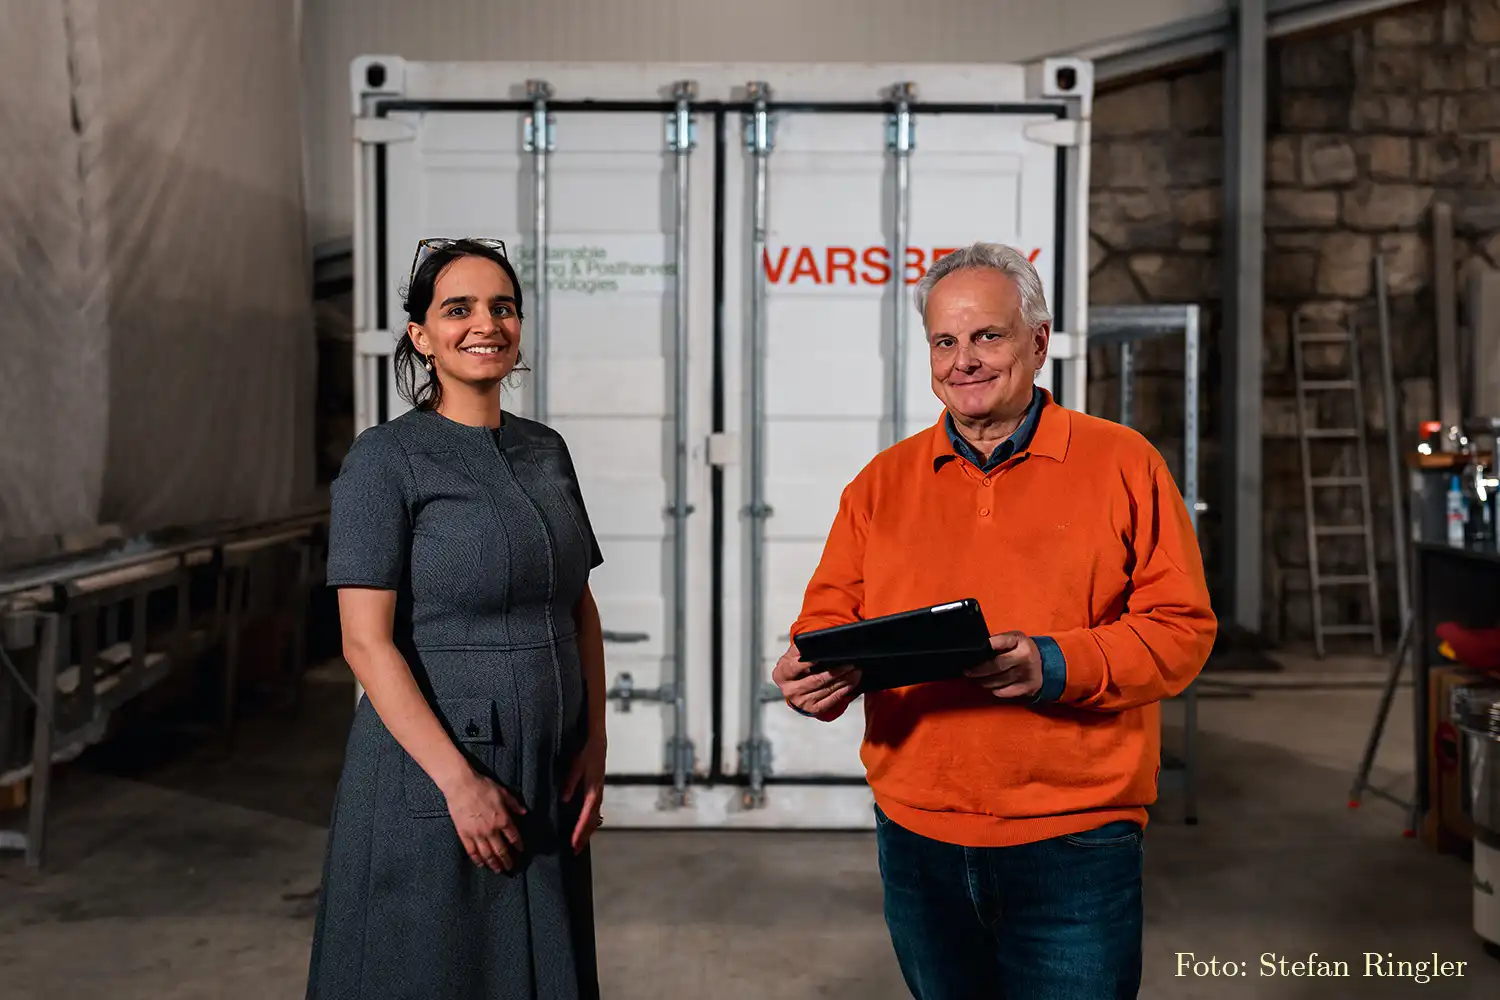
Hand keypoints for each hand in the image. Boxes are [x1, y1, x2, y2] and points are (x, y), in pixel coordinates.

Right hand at [444, 770, 526, 871]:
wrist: (461, 786)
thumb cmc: (483, 786)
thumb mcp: (503, 792)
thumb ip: (514, 804)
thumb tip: (524, 812)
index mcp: (503, 819)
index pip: (513, 837)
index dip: (518, 845)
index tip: (520, 851)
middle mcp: (491, 830)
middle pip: (501, 850)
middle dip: (506, 860)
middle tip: (509, 868)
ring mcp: (477, 834)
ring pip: (487, 854)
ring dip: (493, 863)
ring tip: (497, 870)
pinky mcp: (464, 834)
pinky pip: (472, 851)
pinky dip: (477, 859)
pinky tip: (480, 864)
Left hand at [563, 734, 605, 854]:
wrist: (598, 742)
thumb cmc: (587, 752)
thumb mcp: (577, 765)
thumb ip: (571, 782)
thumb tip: (564, 800)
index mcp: (593, 790)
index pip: (586, 816)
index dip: (579, 831)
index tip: (573, 843)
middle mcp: (597, 795)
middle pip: (592, 822)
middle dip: (583, 837)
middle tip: (575, 851)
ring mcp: (598, 794)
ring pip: (594, 818)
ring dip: (587, 832)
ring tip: (579, 845)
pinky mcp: (596, 791)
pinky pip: (593, 812)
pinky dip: (589, 823)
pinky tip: (584, 828)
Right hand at [772, 643, 861, 716]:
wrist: (794, 686)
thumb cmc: (795, 668)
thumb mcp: (792, 656)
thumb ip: (800, 648)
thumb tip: (813, 641)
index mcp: (781, 674)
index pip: (794, 667)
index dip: (808, 662)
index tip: (822, 656)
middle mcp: (790, 690)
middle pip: (815, 680)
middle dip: (835, 671)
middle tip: (849, 663)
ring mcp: (801, 702)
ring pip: (826, 689)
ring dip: (844, 680)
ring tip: (855, 671)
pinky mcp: (813, 709)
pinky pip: (831, 700)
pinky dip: (844, 690)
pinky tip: (851, 682)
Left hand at [965, 631, 1042, 698]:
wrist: (1043, 665)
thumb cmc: (1021, 650)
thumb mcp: (1013, 639)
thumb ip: (998, 642)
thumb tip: (977, 650)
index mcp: (1020, 641)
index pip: (999, 642)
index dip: (985, 646)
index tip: (972, 651)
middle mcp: (1025, 657)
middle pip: (996, 665)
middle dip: (978, 670)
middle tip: (967, 672)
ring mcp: (1027, 673)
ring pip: (998, 681)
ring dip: (984, 681)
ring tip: (976, 679)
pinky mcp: (1027, 687)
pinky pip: (1004, 691)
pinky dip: (994, 690)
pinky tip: (990, 685)